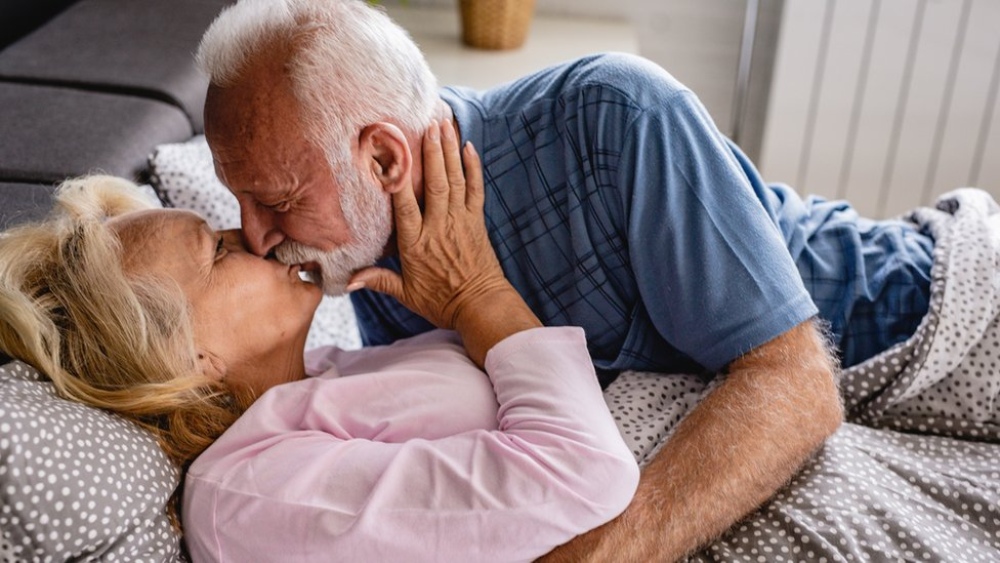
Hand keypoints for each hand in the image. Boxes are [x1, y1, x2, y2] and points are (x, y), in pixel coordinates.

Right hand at [350, 120, 520, 333]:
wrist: (481, 307)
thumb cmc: (442, 301)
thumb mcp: (406, 294)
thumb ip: (378, 280)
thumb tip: (348, 281)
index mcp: (416, 243)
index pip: (404, 205)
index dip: (397, 178)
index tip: (388, 153)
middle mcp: (438, 227)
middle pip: (434, 183)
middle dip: (431, 152)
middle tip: (427, 124)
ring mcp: (460, 221)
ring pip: (455, 180)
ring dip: (450, 151)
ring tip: (444, 125)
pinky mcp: (477, 221)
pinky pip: (476, 189)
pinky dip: (473, 167)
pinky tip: (469, 147)